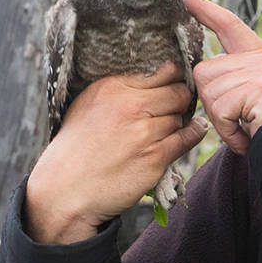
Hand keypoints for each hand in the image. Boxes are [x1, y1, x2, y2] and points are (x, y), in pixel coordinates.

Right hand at [25, 64, 207, 243]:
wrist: (65, 190)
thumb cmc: (76, 148)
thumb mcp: (88, 105)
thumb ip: (121, 89)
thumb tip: (160, 74)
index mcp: (112, 88)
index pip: (163, 72)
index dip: (174, 78)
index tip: (175, 83)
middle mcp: (130, 106)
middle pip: (178, 93)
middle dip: (181, 98)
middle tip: (177, 106)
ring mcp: (144, 133)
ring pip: (180, 117)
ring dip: (178, 121)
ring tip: (165, 127)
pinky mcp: (155, 157)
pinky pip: (186, 138)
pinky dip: (194, 133)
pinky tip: (196, 129)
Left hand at [184, 0, 261, 155]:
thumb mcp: (260, 92)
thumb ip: (237, 77)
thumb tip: (203, 74)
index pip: (230, 25)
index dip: (207, 11)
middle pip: (205, 71)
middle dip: (213, 102)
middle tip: (238, 118)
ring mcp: (261, 72)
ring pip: (208, 93)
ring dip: (221, 119)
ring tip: (246, 127)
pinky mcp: (257, 89)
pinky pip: (220, 112)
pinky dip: (228, 132)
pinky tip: (247, 135)